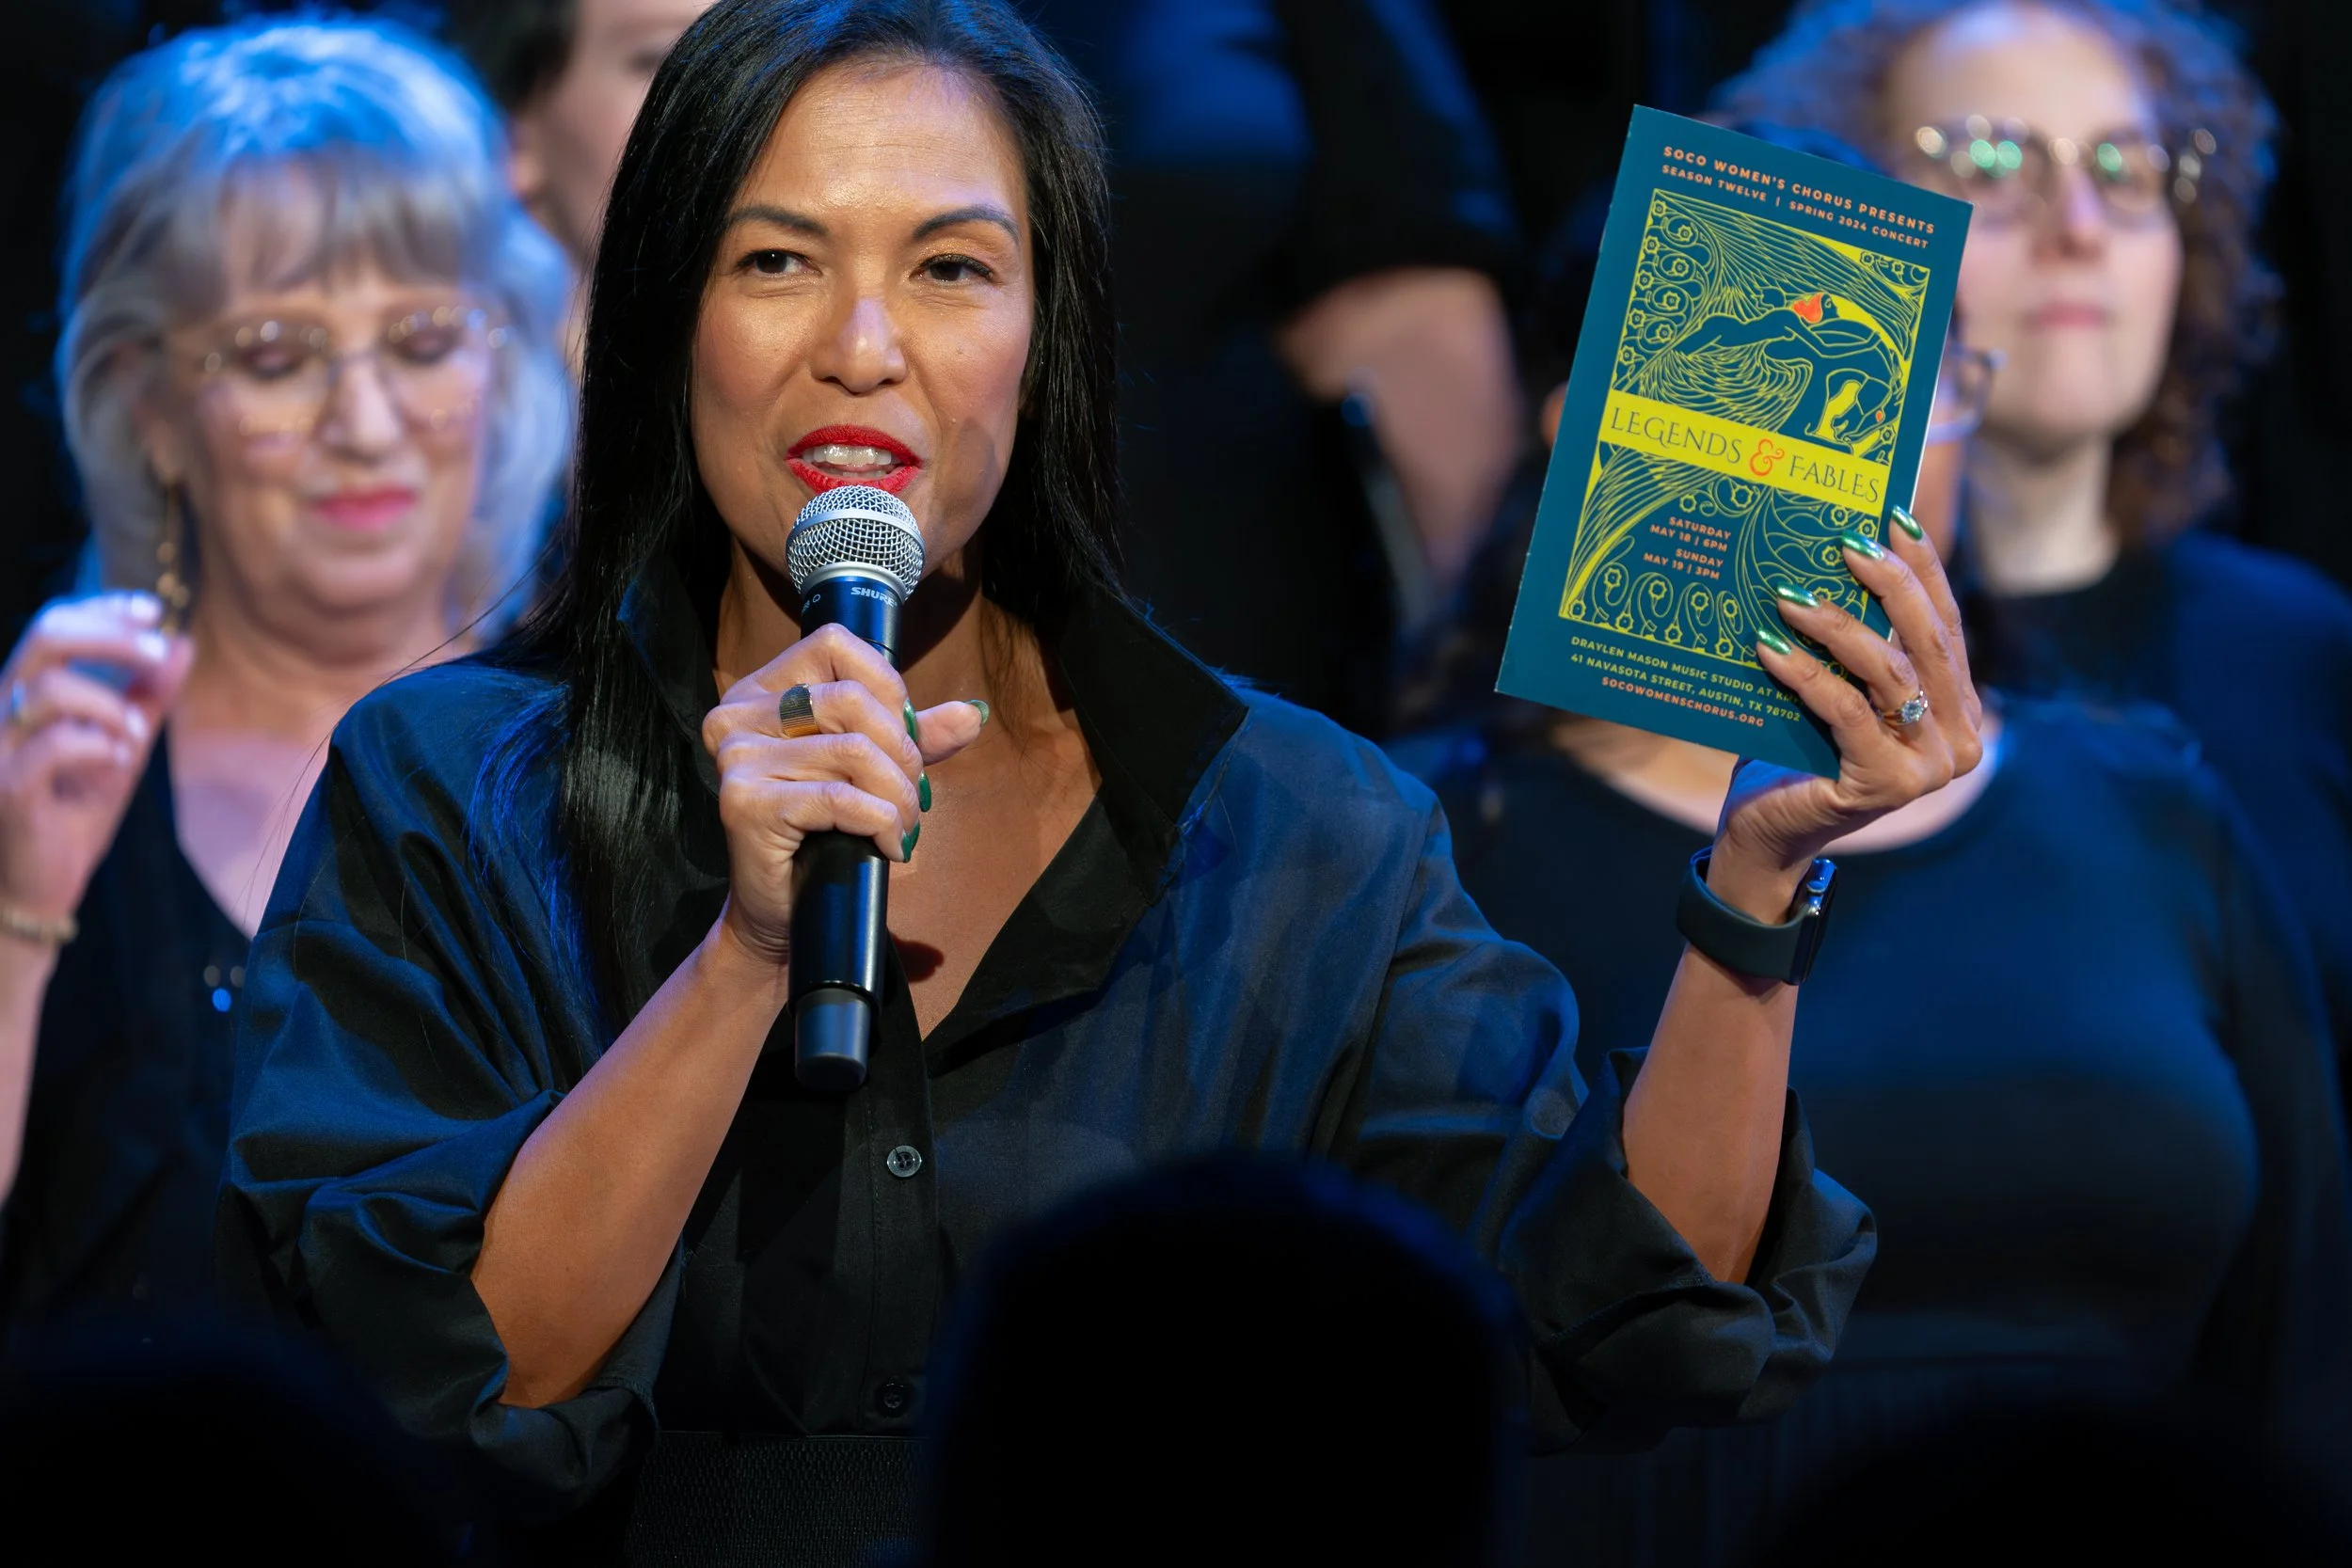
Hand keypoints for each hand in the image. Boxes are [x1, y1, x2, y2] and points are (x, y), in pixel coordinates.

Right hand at [0, 593, 192, 938]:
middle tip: (159, 652)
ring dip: (110, 705)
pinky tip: (117, 763)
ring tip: (136, 736)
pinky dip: (98, 746)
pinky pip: (53, 745)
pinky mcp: (6, 787)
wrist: (40, 886)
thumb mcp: (122, 747)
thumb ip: (147, 698)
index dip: (101, 610)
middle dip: (110, 637)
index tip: (153, 610)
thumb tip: (182, 644)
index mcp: (22, 694)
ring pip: (48, 688)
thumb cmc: (73, 813)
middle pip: (44, 637)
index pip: (52, 626)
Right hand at [700, 623, 985, 962]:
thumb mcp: (873, 771)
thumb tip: (973, 712)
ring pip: (853, 751)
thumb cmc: (823, 834)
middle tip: (915, 798)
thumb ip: (915, 735)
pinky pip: (840, 798)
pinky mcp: (744, 803)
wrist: (780, 910)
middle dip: (904, 753)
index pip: (834, 644)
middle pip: (851, 700)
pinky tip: (889, 847)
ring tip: (904, 827)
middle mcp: (737, 715)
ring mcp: (735, 758)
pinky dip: (881, 822)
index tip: (906, 738)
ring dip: (899, 796)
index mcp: (762, 691)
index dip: (888, 686)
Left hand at [1707, 514, 1984, 919]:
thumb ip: (1854, 646)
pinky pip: (1845, 711)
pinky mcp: (1887, 784)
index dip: (1923, 568)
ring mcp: (1930, 767)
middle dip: (1888, 583)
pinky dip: (1804, 673)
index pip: (1945, 623)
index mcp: (1958, 707)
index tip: (1894, 517)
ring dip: (1838, 625)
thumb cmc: (1794, 752)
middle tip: (1845, 543)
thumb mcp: (1833, 690)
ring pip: (1890, 673)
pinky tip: (1768, 646)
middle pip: (1928, 640)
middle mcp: (1960, 738)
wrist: (1767, 833)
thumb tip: (1832, 558)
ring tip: (1787, 594)